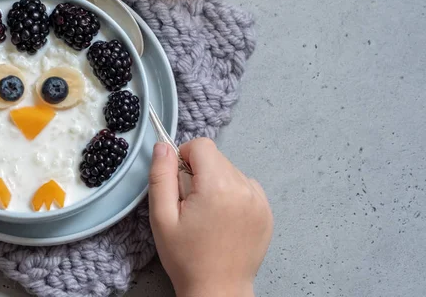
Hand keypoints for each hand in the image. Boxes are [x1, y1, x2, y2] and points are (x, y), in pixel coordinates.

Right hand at [148, 139, 272, 296]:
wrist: (218, 291)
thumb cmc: (187, 258)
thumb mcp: (162, 217)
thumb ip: (161, 176)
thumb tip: (163, 146)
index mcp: (217, 186)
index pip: (202, 145)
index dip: (184, 158)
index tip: (179, 183)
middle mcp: (243, 188)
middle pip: (216, 158)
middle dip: (200, 173)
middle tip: (191, 205)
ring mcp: (259, 200)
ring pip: (230, 171)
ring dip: (216, 183)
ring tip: (208, 215)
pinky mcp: (266, 211)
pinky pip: (245, 186)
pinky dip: (232, 194)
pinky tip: (223, 219)